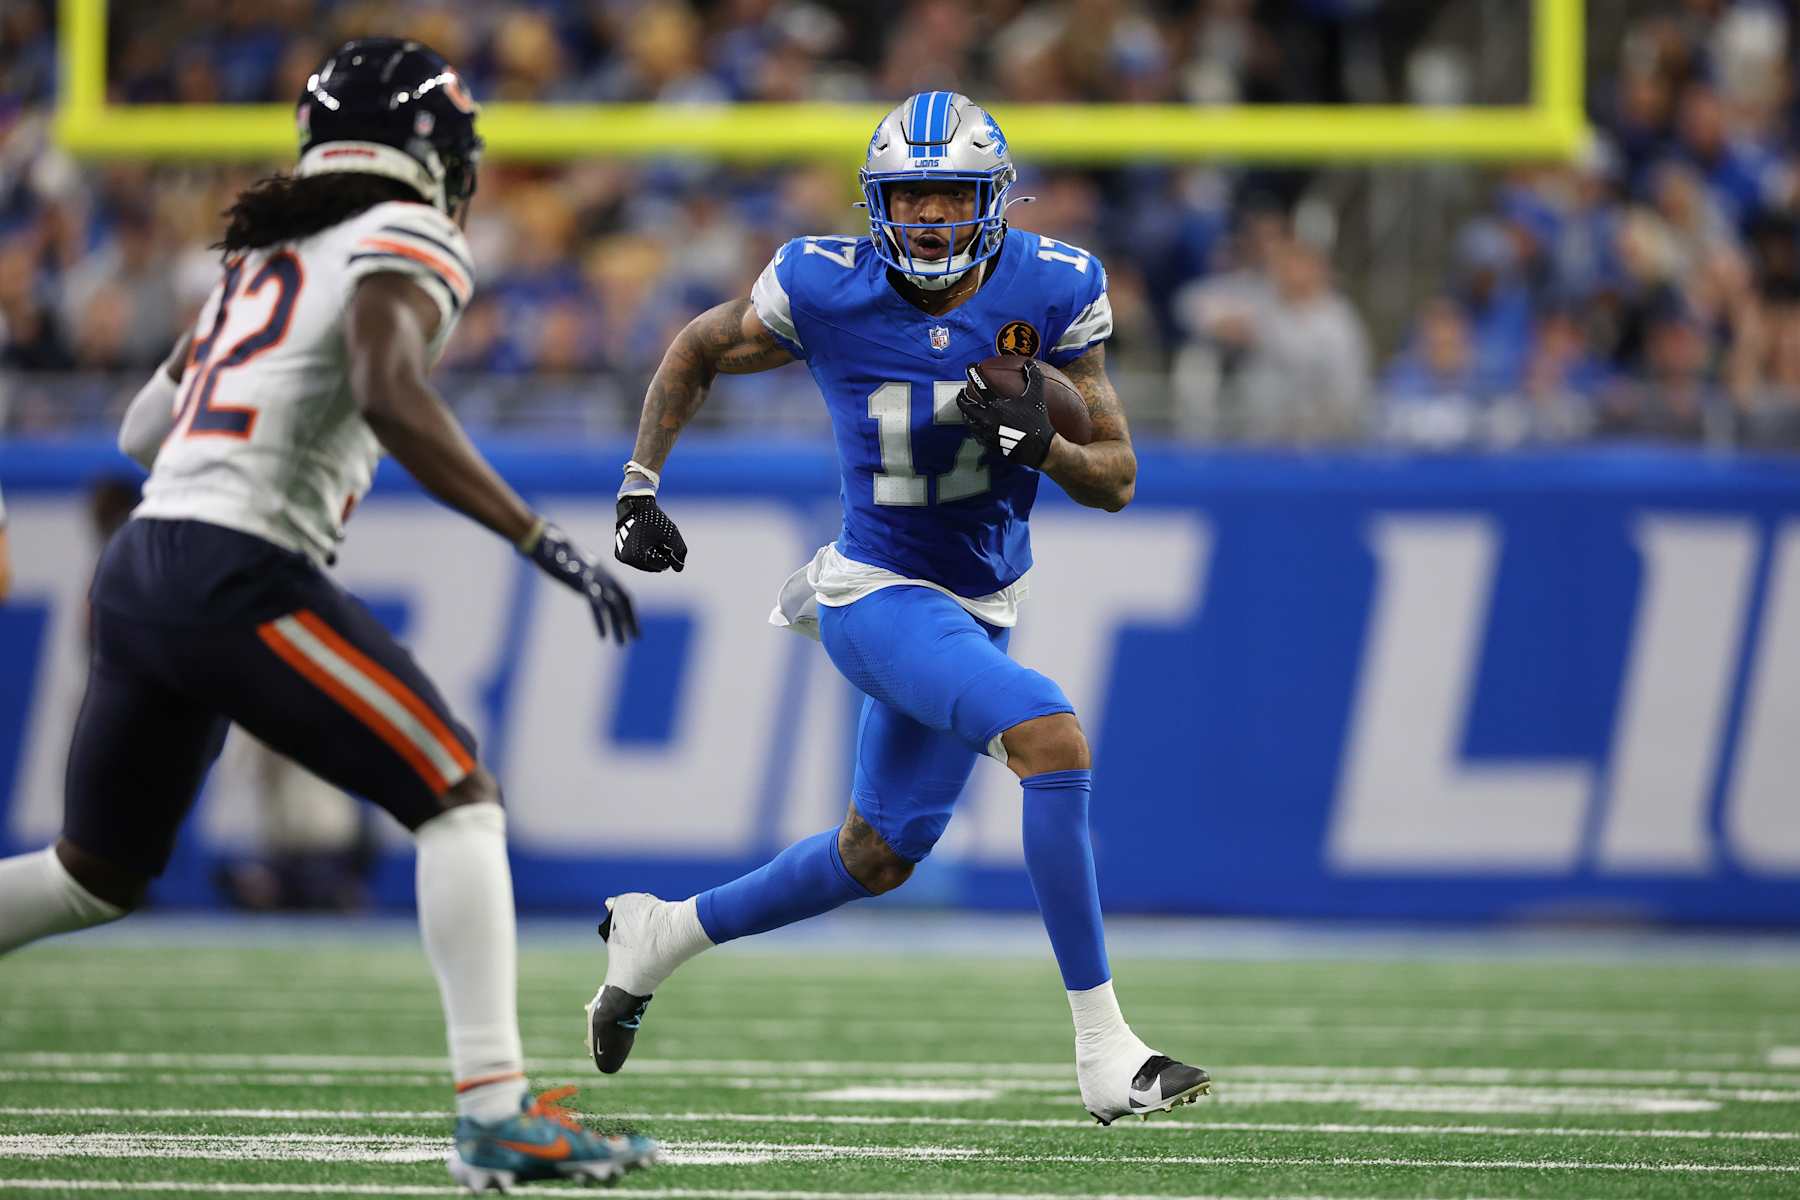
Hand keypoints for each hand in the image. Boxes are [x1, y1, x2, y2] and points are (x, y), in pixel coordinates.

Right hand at [524, 522, 639, 644]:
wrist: (543, 541)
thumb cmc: (556, 553)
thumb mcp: (575, 566)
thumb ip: (584, 578)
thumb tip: (588, 588)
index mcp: (602, 572)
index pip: (623, 594)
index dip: (630, 611)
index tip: (634, 628)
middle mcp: (602, 574)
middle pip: (623, 599)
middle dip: (630, 620)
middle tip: (636, 638)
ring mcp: (593, 578)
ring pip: (613, 605)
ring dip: (619, 625)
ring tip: (621, 643)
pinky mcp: (582, 582)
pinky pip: (596, 605)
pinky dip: (601, 621)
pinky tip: (603, 636)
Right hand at [615, 493, 687, 572]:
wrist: (636, 505)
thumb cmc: (655, 520)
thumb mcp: (672, 535)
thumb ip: (680, 553)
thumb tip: (678, 568)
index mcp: (638, 555)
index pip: (662, 565)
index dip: (668, 553)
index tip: (663, 540)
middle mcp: (627, 558)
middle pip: (652, 567)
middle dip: (659, 556)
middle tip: (657, 539)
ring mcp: (621, 556)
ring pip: (644, 565)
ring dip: (651, 556)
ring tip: (650, 539)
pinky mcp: (619, 553)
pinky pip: (636, 561)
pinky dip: (643, 554)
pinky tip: (643, 541)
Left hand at [957, 358, 1054, 468]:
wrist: (1038, 447)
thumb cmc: (1037, 421)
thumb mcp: (1036, 396)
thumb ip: (1033, 377)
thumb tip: (1030, 363)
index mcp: (996, 406)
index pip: (980, 387)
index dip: (974, 375)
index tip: (970, 368)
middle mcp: (987, 419)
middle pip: (966, 407)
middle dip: (962, 398)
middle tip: (961, 393)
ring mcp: (986, 433)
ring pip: (969, 422)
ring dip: (966, 414)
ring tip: (967, 410)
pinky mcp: (989, 445)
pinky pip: (977, 435)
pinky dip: (975, 429)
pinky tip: (977, 427)